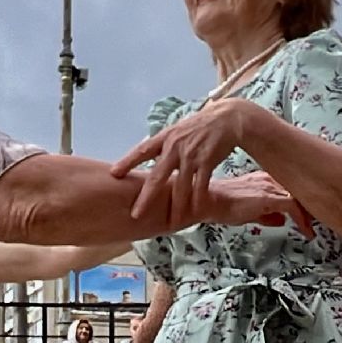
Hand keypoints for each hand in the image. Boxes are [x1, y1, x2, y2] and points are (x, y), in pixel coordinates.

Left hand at [110, 98, 258, 219]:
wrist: (227, 118)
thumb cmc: (199, 127)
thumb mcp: (177, 131)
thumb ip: (163, 146)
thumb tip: (146, 157)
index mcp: (165, 138)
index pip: (142, 151)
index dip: (127, 162)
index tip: (114, 174)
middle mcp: (175, 147)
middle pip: (157, 176)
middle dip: (146, 197)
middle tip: (136, 214)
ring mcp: (191, 155)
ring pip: (180, 187)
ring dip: (176, 207)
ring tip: (170, 224)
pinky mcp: (208, 161)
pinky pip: (201, 186)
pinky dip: (198, 200)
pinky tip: (195, 212)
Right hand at [195, 171, 314, 236]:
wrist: (209, 202)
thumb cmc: (222, 206)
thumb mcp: (250, 212)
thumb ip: (267, 215)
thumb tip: (281, 221)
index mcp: (264, 179)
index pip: (291, 187)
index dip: (302, 202)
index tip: (309, 215)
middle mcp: (270, 180)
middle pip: (299, 191)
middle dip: (309, 209)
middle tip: (316, 223)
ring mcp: (270, 187)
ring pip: (299, 198)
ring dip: (309, 216)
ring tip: (311, 230)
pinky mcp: (268, 197)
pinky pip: (293, 206)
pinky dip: (302, 220)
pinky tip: (305, 231)